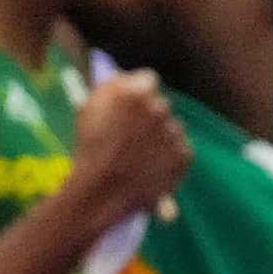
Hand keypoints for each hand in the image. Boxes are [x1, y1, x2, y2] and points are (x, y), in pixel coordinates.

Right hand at [69, 69, 191, 223]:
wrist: (99, 194)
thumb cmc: (88, 151)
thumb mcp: (88, 109)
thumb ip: (111, 88)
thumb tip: (127, 78)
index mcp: (136, 92)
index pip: (149, 80)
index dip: (140, 94)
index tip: (133, 107)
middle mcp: (159, 108)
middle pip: (161, 106)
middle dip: (150, 118)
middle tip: (133, 139)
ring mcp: (174, 132)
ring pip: (171, 130)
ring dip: (159, 140)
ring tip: (137, 160)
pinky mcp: (184, 156)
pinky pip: (180, 152)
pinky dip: (169, 160)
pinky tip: (149, 171)